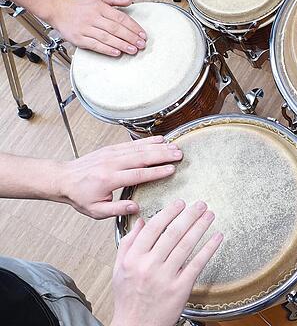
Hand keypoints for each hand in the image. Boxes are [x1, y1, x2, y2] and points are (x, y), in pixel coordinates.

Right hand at [50, 0, 146, 56]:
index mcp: (99, 7)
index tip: (142, 34)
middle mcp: (92, 17)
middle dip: (130, 38)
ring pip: (106, 38)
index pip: (120, 18)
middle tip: (141, 45)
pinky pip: (94, 45)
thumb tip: (129, 0)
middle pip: (115, 29)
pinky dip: (106, 50)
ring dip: (121, 45)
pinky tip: (116, 53)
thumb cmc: (80, 5)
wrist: (58, 10)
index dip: (133, 27)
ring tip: (132, 50)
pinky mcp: (78, 39)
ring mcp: (85, 29)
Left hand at [58, 136, 182, 218]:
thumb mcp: (96, 211)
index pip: (138, 174)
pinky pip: (132, 143)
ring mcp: (111, 154)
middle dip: (163, 155)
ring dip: (158, 146)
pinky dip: (147, 140)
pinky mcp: (111, 149)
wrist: (63, 179)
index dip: (156, 172)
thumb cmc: (80, 196)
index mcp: (108, 180)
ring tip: (175, 146)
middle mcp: (111, 164)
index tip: (171, 170)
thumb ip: (117, 210)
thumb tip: (136, 207)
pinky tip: (160, 139)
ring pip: (139, 148)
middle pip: (142, 157)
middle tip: (179, 154)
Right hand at [111, 200, 221, 325]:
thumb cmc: (129, 299)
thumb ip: (128, 244)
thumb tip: (141, 221)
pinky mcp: (180, 288)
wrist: (136, 325)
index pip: (153, 229)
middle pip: (173, 233)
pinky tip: (217, 237)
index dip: (169, 213)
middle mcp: (149, 266)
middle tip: (200, 204)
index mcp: (134, 259)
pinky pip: (197, 263)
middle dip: (189, 215)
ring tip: (209, 215)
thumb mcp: (120, 269)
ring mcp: (165, 277)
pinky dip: (209, 248)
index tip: (179, 204)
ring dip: (200, 227)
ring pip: (186, 245)